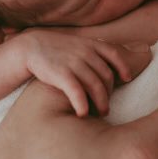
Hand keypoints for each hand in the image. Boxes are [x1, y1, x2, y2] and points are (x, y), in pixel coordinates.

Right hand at [21, 28, 151, 115]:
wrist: (30, 47)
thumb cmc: (57, 50)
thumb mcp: (77, 44)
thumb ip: (93, 52)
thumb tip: (109, 65)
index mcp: (90, 44)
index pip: (114, 54)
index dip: (123, 67)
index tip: (127, 79)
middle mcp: (85, 53)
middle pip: (106, 76)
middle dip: (109, 93)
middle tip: (106, 107)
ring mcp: (74, 63)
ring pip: (96, 86)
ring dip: (101, 102)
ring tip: (100, 113)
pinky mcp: (61, 74)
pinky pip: (77, 91)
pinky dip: (83, 104)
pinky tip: (83, 113)